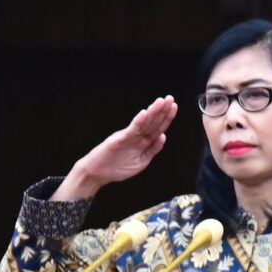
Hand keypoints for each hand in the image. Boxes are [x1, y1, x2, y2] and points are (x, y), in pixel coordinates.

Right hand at [59, 97, 180, 200]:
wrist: (97, 173)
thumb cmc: (117, 168)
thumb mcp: (141, 162)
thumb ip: (152, 150)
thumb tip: (163, 136)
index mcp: (143, 142)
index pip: (157, 127)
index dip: (166, 117)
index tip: (174, 106)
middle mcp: (137, 136)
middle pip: (152, 122)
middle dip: (162, 110)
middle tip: (170, 98)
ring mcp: (128, 136)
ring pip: (143, 123)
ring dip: (152, 112)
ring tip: (161, 102)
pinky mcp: (119, 139)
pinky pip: (131, 130)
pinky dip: (138, 122)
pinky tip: (144, 113)